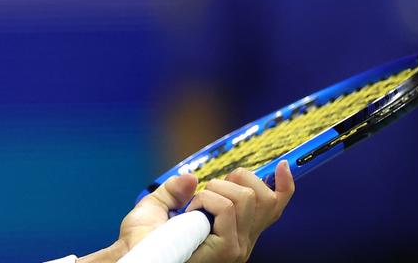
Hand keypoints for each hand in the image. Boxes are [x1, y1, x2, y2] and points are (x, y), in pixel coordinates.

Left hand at [116, 161, 294, 262]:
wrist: (134, 258)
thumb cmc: (142, 240)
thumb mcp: (159, 207)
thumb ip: (175, 190)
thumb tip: (191, 177)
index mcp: (236, 233)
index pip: (272, 209)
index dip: (283, 185)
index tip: (283, 165)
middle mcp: (243, 242)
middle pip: (263, 197)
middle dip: (236, 178)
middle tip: (207, 192)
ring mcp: (237, 247)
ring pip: (244, 197)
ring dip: (214, 190)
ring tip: (194, 207)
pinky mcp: (228, 249)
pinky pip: (226, 207)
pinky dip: (205, 200)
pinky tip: (190, 214)